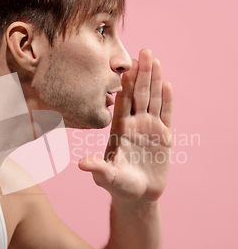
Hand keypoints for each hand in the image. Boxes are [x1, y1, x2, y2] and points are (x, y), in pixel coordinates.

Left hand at [79, 49, 172, 201]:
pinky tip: (167, 85)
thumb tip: (82, 164)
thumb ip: (98, 169)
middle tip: (144, 51)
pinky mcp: (163, 136)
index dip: (126, 83)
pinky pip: (166, 115)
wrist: (138, 196)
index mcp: (120, 129)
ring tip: (155, 60)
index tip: (126, 65)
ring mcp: (149, 128)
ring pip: (153, 100)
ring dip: (155, 80)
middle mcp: (134, 124)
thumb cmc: (118, 186)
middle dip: (142, 73)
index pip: (123, 101)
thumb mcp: (107, 177)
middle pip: (139, 94)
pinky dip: (167, 101)